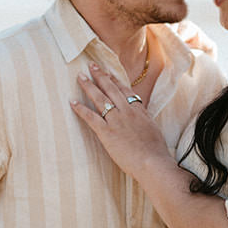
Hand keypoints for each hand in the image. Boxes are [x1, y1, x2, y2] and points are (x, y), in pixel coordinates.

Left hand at [72, 62, 171, 177]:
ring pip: (100, 98)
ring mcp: (117, 120)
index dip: (115, 80)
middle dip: (100, 76)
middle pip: (111, 89)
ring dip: (89, 86)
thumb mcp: (153, 130)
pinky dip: (81, 109)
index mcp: (139, 111)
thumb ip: (145, 121)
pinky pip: (91, 117)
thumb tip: (141, 118)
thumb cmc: (155, 152)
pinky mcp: (107, 132)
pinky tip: (72, 102)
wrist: (153, 162)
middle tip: (91, 65)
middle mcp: (127, 111)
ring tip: (80, 76)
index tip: (108, 72)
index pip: (125, 90)